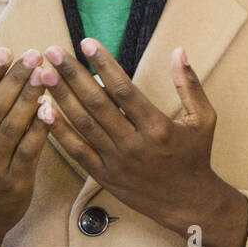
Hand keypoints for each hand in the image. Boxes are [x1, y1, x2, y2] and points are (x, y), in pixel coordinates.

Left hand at [39, 39, 247, 246]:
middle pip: (96, 104)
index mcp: (157, 127)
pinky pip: (76, 151)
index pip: (124, 90)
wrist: (188, 203)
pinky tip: (43, 111)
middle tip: (52, 52)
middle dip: (72, 75)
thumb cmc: (196, 157)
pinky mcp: (103, 175)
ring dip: (60, 97)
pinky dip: (59, 131)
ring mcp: (115, 161)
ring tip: (43, 74)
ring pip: (82, 124)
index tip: (86, 43)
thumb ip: (190, 85)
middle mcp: (133, 143)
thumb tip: (179, 51)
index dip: (103, 65)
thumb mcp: (204, 119)